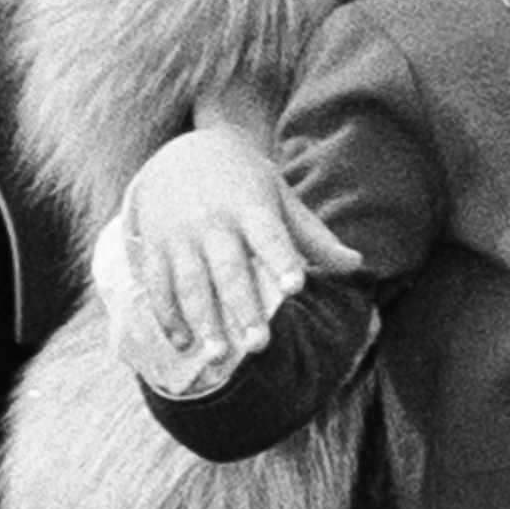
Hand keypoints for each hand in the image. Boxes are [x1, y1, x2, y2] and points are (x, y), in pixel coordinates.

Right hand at [96, 109, 347, 391]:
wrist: (179, 150)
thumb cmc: (242, 182)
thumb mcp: (279, 197)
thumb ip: (312, 236)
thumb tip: (356, 265)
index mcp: (251, 207)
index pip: (270, 236)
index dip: (281, 260)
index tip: (295, 287)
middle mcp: (214, 222)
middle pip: (229, 269)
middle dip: (243, 308)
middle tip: (259, 345)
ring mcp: (180, 236)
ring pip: (191, 283)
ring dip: (203, 321)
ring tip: (218, 357)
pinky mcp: (153, 247)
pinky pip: (158, 285)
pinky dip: (167, 315)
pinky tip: (182, 343)